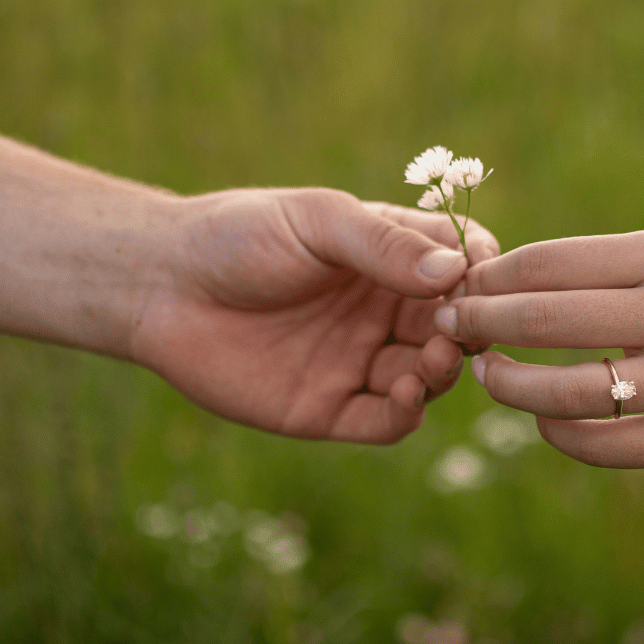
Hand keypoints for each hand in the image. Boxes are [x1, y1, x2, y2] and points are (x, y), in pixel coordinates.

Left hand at [130, 188, 498, 443]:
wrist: (160, 284)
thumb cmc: (240, 235)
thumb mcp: (317, 222)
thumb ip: (383, 243)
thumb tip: (454, 271)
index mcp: (387, 259)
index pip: (459, 267)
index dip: (480, 274)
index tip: (483, 278)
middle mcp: (381, 311)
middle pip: (451, 327)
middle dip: (465, 329)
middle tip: (456, 328)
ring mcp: (357, 361)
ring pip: (427, 377)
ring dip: (442, 371)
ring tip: (432, 357)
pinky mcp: (328, 408)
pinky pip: (384, 421)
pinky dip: (407, 413)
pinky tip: (407, 394)